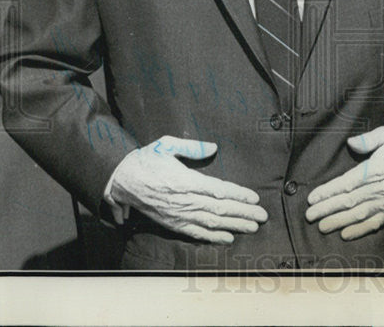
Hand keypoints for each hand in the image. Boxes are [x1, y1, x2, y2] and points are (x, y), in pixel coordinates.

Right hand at [108, 135, 266, 243]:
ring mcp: (178, 214)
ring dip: (234, 226)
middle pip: (220, 209)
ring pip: (211, 223)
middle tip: (262, 216)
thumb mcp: (166, 145)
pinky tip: (228, 238)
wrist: (121, 181)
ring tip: (253, 228)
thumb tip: (213, 147)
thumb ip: (191, 147)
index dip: (238, 195)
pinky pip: (196, 233)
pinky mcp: (172, 223)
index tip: (255, 198)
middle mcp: (184, 200)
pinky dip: (213, 238)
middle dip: (244, 213)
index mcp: (184, 180)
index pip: (218, 190)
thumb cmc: (146, 160)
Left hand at [305, 126, 383, 239]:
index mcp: (374, 170)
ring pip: (358, 215)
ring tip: (322, 227)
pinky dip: (360, 230)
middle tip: (309, 217)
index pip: (345, 184)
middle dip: (327, 210)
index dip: (327, 192)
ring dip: (338, 222)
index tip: (312, 199)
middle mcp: (379, 189)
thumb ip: (368, 139)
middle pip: (348, 202)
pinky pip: (375, 223)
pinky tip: (346, 234)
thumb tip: (351, 143)